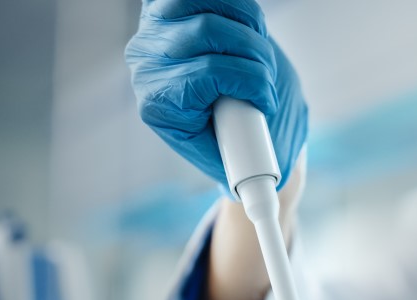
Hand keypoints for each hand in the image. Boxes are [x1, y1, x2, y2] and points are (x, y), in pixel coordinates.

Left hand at [126, 0, 308, 191]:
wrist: (221, 120)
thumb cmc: (234, 142)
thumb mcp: (239, 158)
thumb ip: (246, 153)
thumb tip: (261, 166)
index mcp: (159, 106)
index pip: (205, 73)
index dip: (249, 82)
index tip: (268, 102)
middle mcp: (148, 64)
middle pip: (208, 32)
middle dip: (254, 56)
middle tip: (268, 78)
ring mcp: (155, 30)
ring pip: (209, 6)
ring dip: (249, 29)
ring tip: (259, 54)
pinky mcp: (167, 8)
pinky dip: (239, 8)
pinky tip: (247, 31)